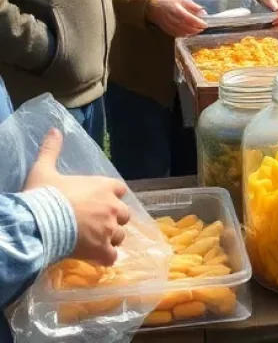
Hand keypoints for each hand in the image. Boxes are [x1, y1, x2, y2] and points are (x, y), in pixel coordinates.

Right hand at [25, 130, 130, 265]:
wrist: (40, 224)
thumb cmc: (45, 196)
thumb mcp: (45, 170)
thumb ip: (52, 150)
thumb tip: (54, 130)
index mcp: (104, 187)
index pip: (120, 190)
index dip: (113, 197)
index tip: (102, 203)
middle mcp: (112, 207)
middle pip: (124, 215)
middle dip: (114, 220)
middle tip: (98, 226)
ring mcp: (109, 230)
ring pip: (120, 236)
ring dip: (110, 240)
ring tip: (95, 244)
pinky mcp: (101, 250)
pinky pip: (112, 258)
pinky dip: (105, 259)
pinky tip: (95, 260)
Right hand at [147, 0, 207, 36]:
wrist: (155, 9)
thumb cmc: (170, 4)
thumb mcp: (183, 1)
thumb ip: (194, 7)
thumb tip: (203, 12)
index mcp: (177, 11)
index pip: (190, 19)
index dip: (198, 23)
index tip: (205, 24)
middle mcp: (174, 20)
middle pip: (188, 27)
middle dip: (197, 29)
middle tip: (203, 27)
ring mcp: (170, 27)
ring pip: (184, 33)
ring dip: (193, 33)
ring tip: (198, 30)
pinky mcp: (168, 31)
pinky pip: (179, 35)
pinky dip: (186, 35)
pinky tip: (190, 33)